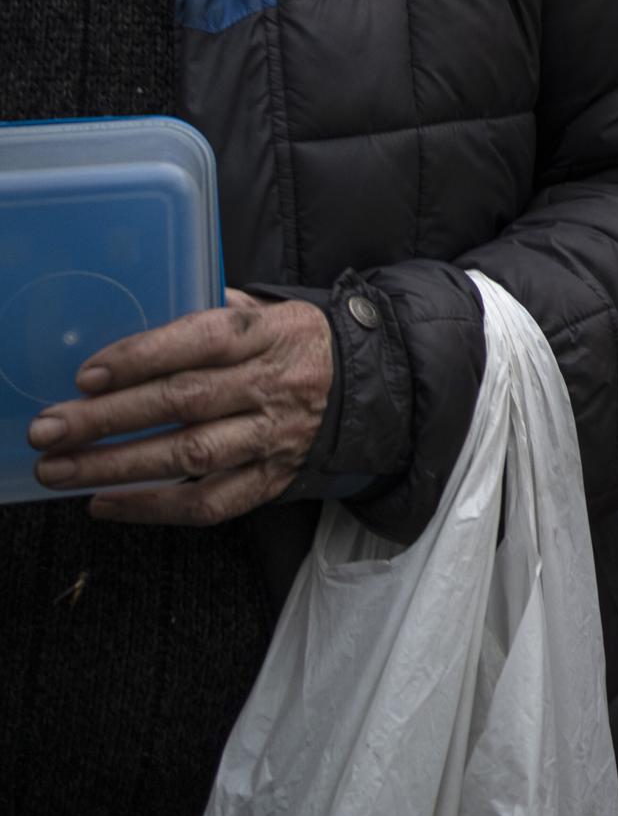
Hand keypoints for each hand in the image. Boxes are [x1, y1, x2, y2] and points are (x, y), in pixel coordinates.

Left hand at [24, 290, 333, 524]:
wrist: (373, 386)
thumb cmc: (297, 344)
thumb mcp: (269, 310)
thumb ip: (213, 310)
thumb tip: (142, 307)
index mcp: (272, 334)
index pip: (204, 340)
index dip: (144, 355)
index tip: (87, 375)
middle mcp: (274, 386)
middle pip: (185, 402)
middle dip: (107, 418)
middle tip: (47, 429)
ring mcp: (274, 437)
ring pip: (190, 456)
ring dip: (117, 466)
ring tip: (59, 468)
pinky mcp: (272, 479)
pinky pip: (211, 502)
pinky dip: (153, 507)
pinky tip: (104, 502)